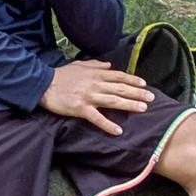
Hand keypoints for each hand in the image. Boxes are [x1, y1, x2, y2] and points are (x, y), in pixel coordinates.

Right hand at [40, 60, 154, 134]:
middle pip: (120, 88)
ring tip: (143, 108)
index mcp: (96, 73)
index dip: (133, 80)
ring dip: (129, 105)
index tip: (144, 84)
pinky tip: (118, 130)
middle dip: (137, 93)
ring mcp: (89, 96)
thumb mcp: (80, 64)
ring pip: (113, 100)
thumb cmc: (62, 74)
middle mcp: (96, 83)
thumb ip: (96, 64)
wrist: (43, 84)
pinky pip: (97, 118)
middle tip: (151, 98)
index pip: (119, 76)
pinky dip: (108, 124)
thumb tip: (109, 64)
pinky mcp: (80, 108)